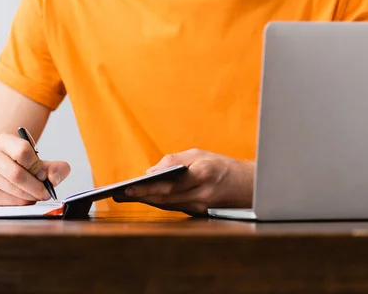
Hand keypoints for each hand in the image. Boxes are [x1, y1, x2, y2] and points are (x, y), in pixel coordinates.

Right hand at [0, 133, 70, 205]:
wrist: (2, 170)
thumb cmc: (21, 165)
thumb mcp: (39, 160)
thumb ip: (55, 167)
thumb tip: (54, 178)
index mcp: (5, 141)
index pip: (22, 152)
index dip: (37, 166)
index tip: (43, 174)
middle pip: (17, 175)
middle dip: (37, 187)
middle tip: (46, 191)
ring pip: (15, 191)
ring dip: (32, 196)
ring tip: (36, 193)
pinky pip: (10, 203)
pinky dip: (23, 203)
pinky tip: (25, 197)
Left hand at [113, 149, 253, 215]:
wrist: (246, 185)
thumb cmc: (220, 165)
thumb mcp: (198, 154)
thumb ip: (174, 161)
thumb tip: (151, 171)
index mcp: (203, 174)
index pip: (171, 184)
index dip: (149, 188)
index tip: (130, 186)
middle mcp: (202, 194)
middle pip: (165, 199)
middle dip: (141, 196)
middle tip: (120, 194)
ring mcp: (200, 207)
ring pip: (167, 205)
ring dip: (145, 201)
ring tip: (125, 196)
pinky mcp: (197, 213)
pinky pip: (173, 208)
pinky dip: (157, 203)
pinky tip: (143, 198)